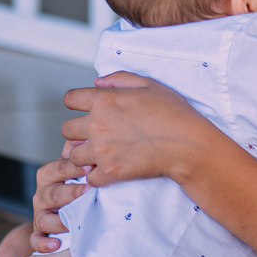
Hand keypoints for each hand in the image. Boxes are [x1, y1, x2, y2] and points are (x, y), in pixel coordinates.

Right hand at [29, 155, 89, 252]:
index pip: (58, 168)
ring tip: (75, 221)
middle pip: (52, 193)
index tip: (90, 167)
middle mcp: (42, 194)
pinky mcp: (40, 233)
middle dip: (70, 193)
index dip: (73, 167)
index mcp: (50, 175)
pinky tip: (56, 244)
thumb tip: (87, 135)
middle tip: (88, 191)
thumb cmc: (79, 185)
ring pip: (43, 218)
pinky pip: (35, 239)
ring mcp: (40, 214)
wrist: (69, 212)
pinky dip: (43, 243)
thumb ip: (81, 155)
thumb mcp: (80, 169)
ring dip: (59, 220)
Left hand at [62, 71, 215, 186]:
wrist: (189, 146)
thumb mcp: (149, 85)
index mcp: (104, 100)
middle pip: (67, 129)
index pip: (70, 99)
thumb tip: (97, 82)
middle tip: (94, 135)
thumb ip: (119, 79)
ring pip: (73, 155)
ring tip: (100, 154)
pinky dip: (97, 175)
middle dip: (78, 132)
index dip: (77, 104)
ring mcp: (102, 150)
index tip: (86, 110)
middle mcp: (98, 125)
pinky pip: (89, 177)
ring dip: (84, 155)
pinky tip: (109, 169)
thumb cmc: (174, 114)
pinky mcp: (110, 172)